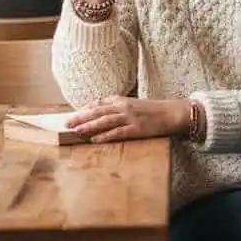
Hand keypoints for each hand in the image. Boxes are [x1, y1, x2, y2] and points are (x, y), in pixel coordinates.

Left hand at [66, 96, 191, 142]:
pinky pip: (117, 132)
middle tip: (66, 124)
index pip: (98, 104)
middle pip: (97, 111)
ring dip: (89, 126)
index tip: (71, 115)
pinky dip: (105, 136)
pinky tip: (95, 139)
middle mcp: (123, 107)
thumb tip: (101, 113)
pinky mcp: (136, 128)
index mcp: (121, 100)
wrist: (173, 113)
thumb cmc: (153, 111)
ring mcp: (130, 117)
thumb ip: (117, 107)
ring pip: (105, 121)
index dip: (84, 110)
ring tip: (76, 130)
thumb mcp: (133, 105)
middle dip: (81, 117)